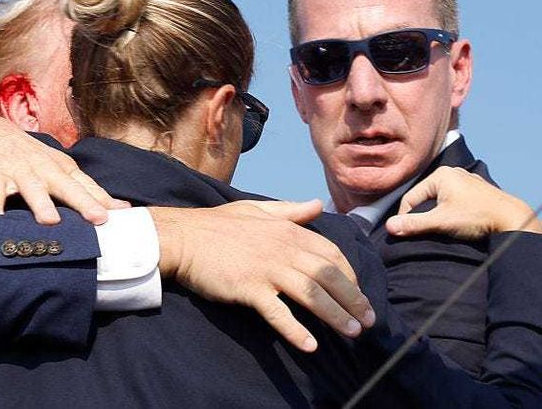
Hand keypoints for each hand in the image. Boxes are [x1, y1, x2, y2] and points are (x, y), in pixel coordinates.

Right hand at [0, 93, 128, 224]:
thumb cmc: (16, 151)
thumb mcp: (46, 163)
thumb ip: (71, 184)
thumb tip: (105, 207)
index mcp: (56, 165)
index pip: (84, 183)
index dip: (103, 198)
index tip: (125, 215)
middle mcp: (39, 166)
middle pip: (64, 185)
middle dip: (83, 202)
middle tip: (99, 219)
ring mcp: (13, 168)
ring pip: (30, 187)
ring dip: (40, 203)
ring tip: (51, 221)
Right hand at [150, 200, 375, 352]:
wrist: (183, 237)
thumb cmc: (216, 225)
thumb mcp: (255, 210)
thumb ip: (289, 210)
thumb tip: (317, 205)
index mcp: (287, 230)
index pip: (331, 253)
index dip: (350, 275)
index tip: (357, 293)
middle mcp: (282, 248)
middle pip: (328, 275)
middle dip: (353, 299)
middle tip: (367, 321)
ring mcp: (266, 269)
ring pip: (311, 294)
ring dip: (335, 315)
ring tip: (351, 332)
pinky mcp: (248, 288)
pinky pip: (278, 312)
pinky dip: (295, 330)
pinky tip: (310, 345)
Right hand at [386, 167, 541, 238]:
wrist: (513, 219)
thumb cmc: (477, 217)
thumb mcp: (441, 222)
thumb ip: (414, 224)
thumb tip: (389, 227)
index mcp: (441, 175)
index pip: (411, 197)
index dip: (405, 216)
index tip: (405, 231)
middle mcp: (453, 173)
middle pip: (426, 197)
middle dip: (423, 214)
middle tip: (424, 231)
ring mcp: (467, 180)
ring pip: (440, 198)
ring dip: (436, 213)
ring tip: (440, 228)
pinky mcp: (477, 190)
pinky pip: (455, 199)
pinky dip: (451, 210)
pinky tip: (457, 222)